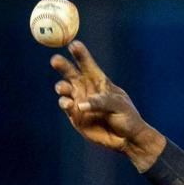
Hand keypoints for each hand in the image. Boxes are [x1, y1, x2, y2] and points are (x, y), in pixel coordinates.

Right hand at [50, 40, 165, 170]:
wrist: (126, 139)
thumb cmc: (127, 118)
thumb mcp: (119, 106)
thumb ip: (101, 102)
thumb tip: (80, 103)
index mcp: (99, 81)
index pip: (87, 64)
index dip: (80, 54)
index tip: (74, 45)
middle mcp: (86, 88)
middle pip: (70, 72)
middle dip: (62, 65)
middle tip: (55, 61)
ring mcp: (78, 101)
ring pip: (64, 88)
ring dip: (61, 87)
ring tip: (65, 89)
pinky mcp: (74, 115)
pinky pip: (65, 105)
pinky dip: (65, 103)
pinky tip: (70, 104)